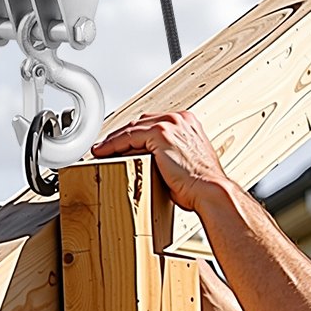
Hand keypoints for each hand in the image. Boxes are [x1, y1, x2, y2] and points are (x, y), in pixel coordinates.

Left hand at [92, 110, 231, 211]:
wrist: (210, 191)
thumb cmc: (200, 186)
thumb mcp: (182, 165)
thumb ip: (166, 157)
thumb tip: (148, 164)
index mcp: (187, 123)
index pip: (152, 124)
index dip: (133, 134)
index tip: (120, 144)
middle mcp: (179, 119)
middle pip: (140, 123)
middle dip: (121, 135)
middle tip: (105, 147)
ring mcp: (170, 124)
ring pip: (132, 128)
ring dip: (113, 140)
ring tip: (100, 150)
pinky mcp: (160, 134)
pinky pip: (128, 137)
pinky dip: (113, 145)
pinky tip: (103, 153)